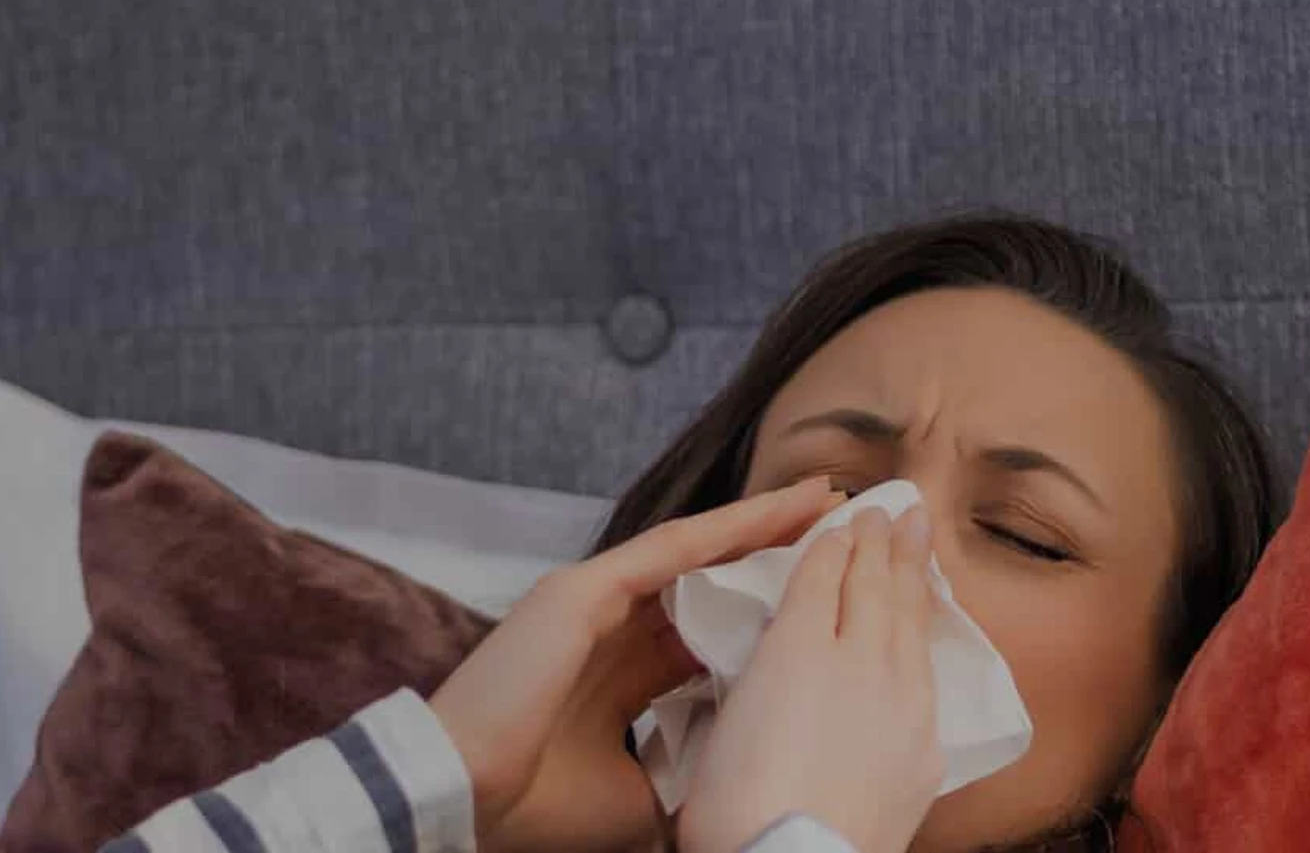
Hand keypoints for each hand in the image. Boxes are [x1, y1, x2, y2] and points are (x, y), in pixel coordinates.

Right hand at [428, 479, 841, 851]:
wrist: (468, 795)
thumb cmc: (535, 806)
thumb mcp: (637, 795)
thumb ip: (685, 773)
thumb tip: (735, 789)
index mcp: (619, 679)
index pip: (705, 638)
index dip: (762, 621)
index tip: (824, 611)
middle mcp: (610, 630)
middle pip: (708, 584)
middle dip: (772, 559)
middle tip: (841, 536)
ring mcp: (595, 601)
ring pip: (697, 553)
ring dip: (762, 527)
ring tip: (824, 503)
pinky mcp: (585, 588)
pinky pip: (673, 548)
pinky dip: (730, 526)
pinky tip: (782, 509)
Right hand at [676, 505, 944, 852]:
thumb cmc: (734, 811)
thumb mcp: (722, 728)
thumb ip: (757, 680)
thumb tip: (779, 666)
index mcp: (795, 649)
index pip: (821, 575)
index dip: (832, 544)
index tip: (844, 521)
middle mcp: (855, 661)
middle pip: (873, 585)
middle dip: (881, 542)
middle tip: (894, 509)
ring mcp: (900, 701)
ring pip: (910, 619)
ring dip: (914, 571)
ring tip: (920, 535)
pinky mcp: (926, 744)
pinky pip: (929, 671)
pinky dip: (927, 632)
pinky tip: (928, 622)